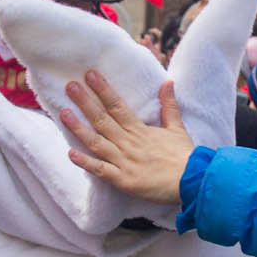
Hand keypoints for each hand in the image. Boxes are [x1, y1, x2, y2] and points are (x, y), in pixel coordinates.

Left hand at [63, 73, 195, 205]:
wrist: (193, 181)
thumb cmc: (184, 156)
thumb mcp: (177, 128)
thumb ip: (168, 106)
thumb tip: (167, 82)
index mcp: (140, 130)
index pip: (117, 105)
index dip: (103, 90)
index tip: (90, 75)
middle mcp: (129, 142)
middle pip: (103, 119)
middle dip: (85, 102)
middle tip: (70, 85)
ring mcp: (124, 161)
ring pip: (97, 142)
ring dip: (79, 128)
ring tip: (63, 113)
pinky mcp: (123, 180)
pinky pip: (101, 170)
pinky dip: (85, 163)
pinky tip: (70, 154)